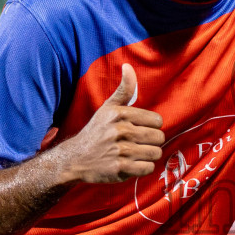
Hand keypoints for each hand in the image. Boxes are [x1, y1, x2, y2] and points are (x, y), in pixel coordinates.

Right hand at [58, 64, 165, 183]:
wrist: (75, 158)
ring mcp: (120, 150)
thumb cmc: (96, 131)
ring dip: (148, 156)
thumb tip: (128, 66)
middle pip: (159, 137)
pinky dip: (143, 168)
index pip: (157, 120)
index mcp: (119, 114)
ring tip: (135, 154)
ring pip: (155, 153)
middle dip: (151, 142)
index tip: (139, 130)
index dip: (151, 127)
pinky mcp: (119, 168)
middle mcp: (120, 130)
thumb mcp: (108, 108)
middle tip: (138, 144)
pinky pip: (147, 168)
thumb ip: (124, 89)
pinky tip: (132, 164)